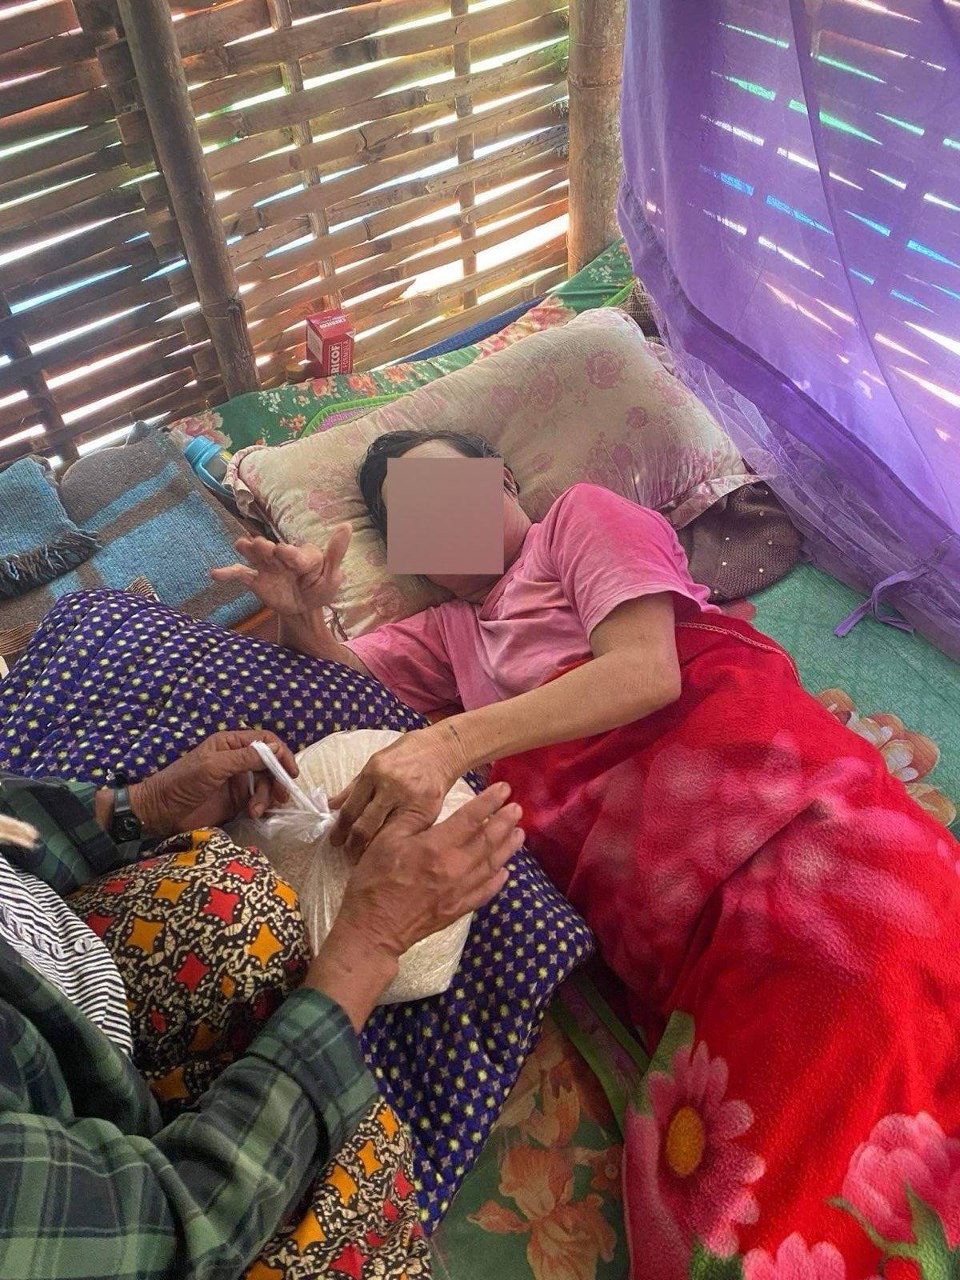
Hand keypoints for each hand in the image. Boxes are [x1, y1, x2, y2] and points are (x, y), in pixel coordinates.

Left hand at [129, 730, 298, 836]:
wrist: (160, 812)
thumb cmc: (182, 783)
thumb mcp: (214, 766)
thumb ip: (245, 757)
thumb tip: (277, 747)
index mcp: (230, 744)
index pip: (265, 741)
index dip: (281, 753)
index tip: (291, 772)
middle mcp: (237, 760)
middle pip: (270, 765)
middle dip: (276, 780)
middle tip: (280, 796)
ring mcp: (237, 781)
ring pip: (266, 785)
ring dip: (266, 797)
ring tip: (255, 811)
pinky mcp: (236, 801)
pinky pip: (258, 801)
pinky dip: (261, 807)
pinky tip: (255, 814)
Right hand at [211, 525, 350, 618]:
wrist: (303, 606)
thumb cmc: (320, 587)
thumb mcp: (332, 575)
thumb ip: (335, 553)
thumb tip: (347, 526)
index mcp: (302, 556)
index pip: (294, 554)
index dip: (289, 553)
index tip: (284, 553)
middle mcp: (281, 556)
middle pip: (270, 549)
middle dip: (264, 548)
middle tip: (260, 546)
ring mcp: (267, 566)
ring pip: (254, 554)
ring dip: (248, 549)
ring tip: (241, 545)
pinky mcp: (256, 579)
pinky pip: (240, 574)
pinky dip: (228, 573)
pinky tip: (215, 574)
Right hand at [305, 781, 523, 1028]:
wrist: (373, 929)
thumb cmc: (374, 880)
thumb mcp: (385, 840)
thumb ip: (411, 818)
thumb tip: (431, 799)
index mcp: (436, 846)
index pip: (471, 818)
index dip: (489, 802)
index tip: (504, 789)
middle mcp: (455, 867)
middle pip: (488, 840)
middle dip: (505, 822)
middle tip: (517, 808)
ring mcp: (459, 891)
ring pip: (491, 865)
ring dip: (508, 848)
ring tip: (519, 834)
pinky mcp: (457, 909)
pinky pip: (485, 893)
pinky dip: (497, 881)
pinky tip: (504, 872)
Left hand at [328, 726, 464, 857]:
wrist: (442, 750)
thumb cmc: (405, 756)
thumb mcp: (375, 764)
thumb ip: (354, 787)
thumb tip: (332, 806)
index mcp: (373, 773)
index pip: (351, 810)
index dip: (340, 830)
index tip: (335, 842)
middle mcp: (390, 787)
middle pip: (365, 826)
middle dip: (353, 846)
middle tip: (347, 856)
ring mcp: (410, 800)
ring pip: (385, 834)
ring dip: (372, 849)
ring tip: (365, 859)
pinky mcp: (427, 810)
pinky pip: (406, 833)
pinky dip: (394, 843)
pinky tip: (388, 850)